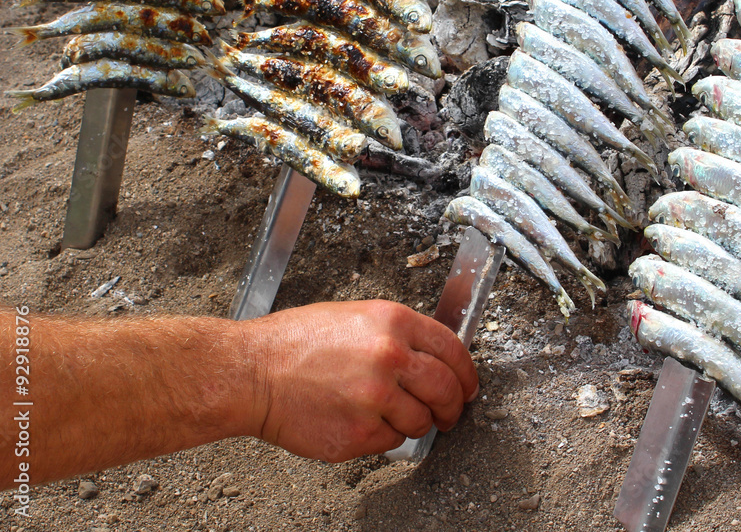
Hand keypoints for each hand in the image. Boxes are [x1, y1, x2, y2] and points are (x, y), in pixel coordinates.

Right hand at [238, 300, 478, 462]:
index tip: (469, 386)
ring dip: (415, 423)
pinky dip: (384, 437)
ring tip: (391, 416)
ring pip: (421, 420)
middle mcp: (390, 357)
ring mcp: (376, 397)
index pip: (453, 349)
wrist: (252, 372)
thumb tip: (430, 357)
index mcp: (393, 322)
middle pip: (446, 389)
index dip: (467, 372)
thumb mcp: (354, 317)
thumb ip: (397, 334)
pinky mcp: (360, 432)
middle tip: (450, 414)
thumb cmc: (294, 343)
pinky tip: (361, 422)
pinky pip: (392, 441)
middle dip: (454, 406)